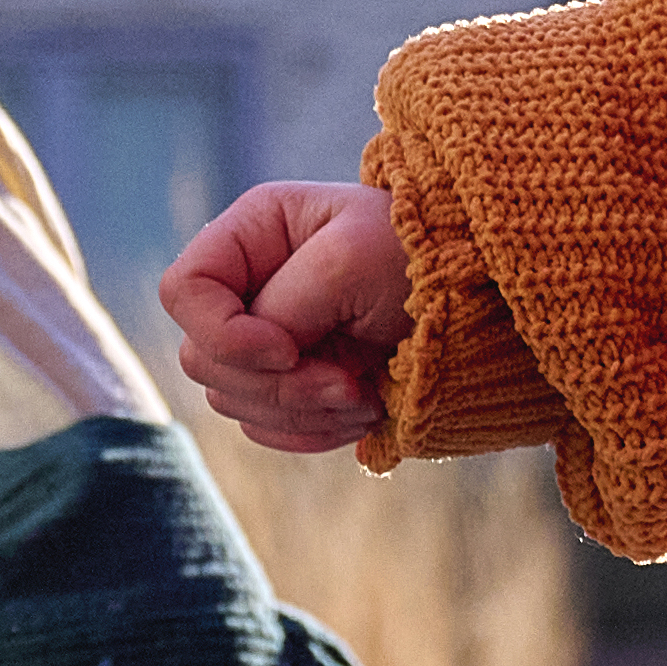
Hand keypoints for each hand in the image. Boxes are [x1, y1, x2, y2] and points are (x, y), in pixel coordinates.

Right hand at [160, 177, 409, 457]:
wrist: (483, 298)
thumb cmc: (421, 255)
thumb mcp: (351, 259)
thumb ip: (287, 303)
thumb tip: (264, 358)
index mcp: (252, 234)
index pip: (183, 291)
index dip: (222, 332)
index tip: (286, 350)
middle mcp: (249, 287)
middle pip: (202, 361)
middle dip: (276, 383)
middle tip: (346, 382)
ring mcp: (267, 341)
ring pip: (235, 403)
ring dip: (303, 411)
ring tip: (366, 395)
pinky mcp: (293, 386)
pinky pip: (268, 429)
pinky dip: (315, 431)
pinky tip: (366, 409)